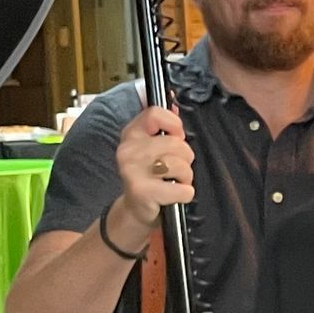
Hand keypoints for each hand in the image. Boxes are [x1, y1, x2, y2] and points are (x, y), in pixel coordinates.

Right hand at [115, 104, 193, 233]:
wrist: (136, 209)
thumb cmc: (150, 175)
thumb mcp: (153, 147)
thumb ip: (165, 126)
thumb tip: (175, 104)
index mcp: (131, 134)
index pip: (155, 114)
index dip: (174, 124)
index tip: (177, 136)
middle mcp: (127, 150)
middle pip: (176, 143)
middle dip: (186, 157)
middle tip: (177, 167)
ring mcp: (132, 171)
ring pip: (180, 165)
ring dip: (186, 176)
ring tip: (174, 181)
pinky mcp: (142, 192)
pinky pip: (182, 189)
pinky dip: (185, 194)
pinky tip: (174, 195)